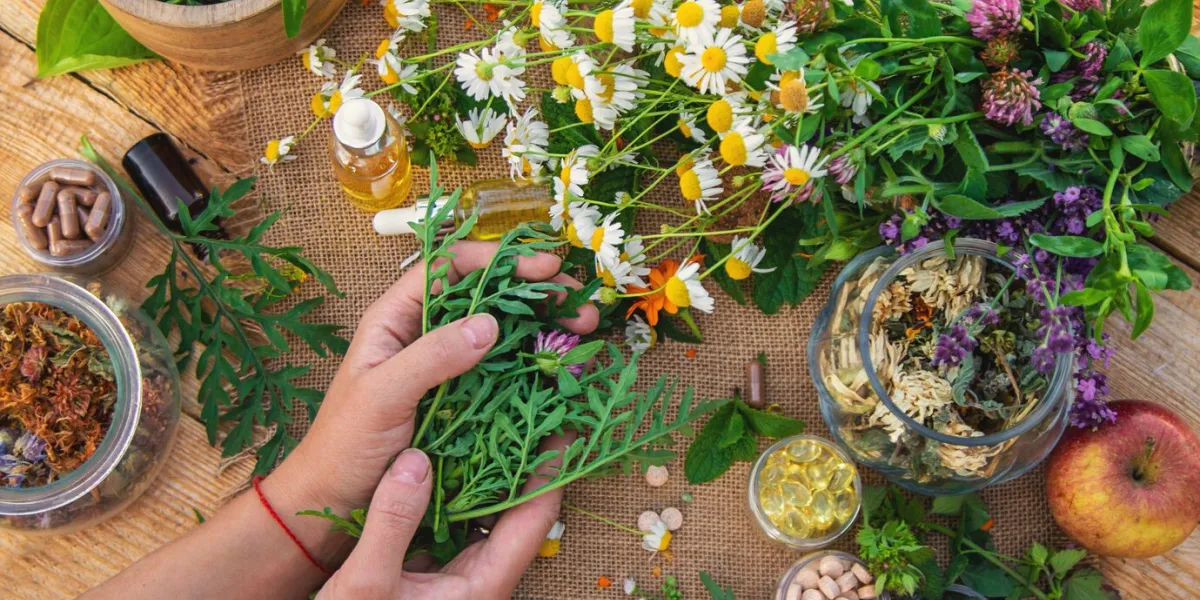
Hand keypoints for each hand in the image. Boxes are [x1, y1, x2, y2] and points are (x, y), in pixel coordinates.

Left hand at [264, 242, 596, 574]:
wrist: (332, 503)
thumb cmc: (343, 445)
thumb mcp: (381, 395)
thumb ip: (431, 357)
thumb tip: (489, 323)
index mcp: (396, 318)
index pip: (451, 267)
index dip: (499, 260)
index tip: (545, 269)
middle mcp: (425, 334)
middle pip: (488, 295)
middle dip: (536, 293)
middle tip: (578, 305)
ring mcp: (447, 367)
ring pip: (503, 332)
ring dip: (544, 326)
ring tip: (583, 331)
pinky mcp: (463, 399)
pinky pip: (504, 372)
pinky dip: (536, 364)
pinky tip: (563, 367)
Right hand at [315, 441, 569, 598]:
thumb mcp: (366, 583)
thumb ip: (393, 523)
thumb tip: (416, 461)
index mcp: (485, 584)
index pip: (536, 518)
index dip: (553, 470)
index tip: (566, 426)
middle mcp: (483, 577)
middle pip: (521, 511)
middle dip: (528, 460)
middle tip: (533, 407)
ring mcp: (461, 573)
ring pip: (490, 512)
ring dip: (493, 469)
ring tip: (497, 416)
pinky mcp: (437, 569)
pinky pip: (461, 518)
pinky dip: (460, 484)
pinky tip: (449, 452)